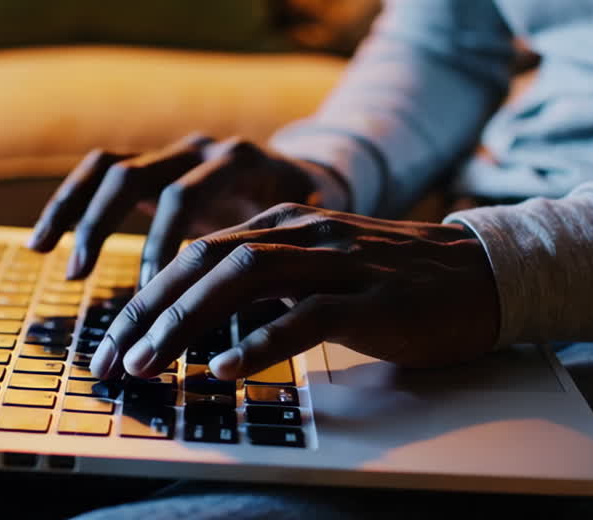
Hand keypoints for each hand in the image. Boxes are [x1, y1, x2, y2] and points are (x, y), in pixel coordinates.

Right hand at [28, 133, 347, 283]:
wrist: (308, 177)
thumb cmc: (305, 218)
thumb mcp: (303, 231)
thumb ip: (281, 254)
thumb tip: (275, 303)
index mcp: (237, 161)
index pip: (183, 197)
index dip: (160, 245)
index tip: (149, 294)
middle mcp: (198, 149)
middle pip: (135, 177)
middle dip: (104, 228)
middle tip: (82, 277)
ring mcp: (172, 151)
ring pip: (108, 169)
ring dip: (76, 213)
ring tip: (51, 256)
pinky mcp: (151, 163)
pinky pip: (98, 172)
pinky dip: (68, 204)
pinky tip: (42, 243)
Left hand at [89, 203, 500, 380]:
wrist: (480, 275)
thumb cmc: (391, 283)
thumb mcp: (317, 272)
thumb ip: (264, 288)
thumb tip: (200, 329)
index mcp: (283, 224)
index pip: (195, 254)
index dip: (146, 298)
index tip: (113, 341)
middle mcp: (302, 233)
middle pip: (204, 263)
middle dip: (148, 312)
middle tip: (112, 360)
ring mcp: (336, 262)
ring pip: (242, 281)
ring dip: (185, 324)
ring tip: (149, 363)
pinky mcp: (370, 298)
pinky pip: (306, 318)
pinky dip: (260, 343)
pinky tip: (225, 369)